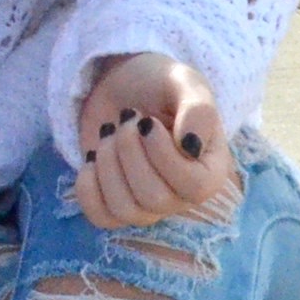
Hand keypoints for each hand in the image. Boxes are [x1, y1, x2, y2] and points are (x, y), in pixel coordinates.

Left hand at [72, 53, 233, 229]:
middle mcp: (182, 195)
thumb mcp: (184, 82)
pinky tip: (93, 155)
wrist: (122, 84)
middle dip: (129, 150)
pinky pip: (100, 216)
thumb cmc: (160, 84)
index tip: (147, 122)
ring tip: (110, 132)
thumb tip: (191, 148)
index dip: (163, 156)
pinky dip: (88, 185)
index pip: (195, 187)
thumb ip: (198, 109)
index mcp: (210, 170)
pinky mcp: (114, 204)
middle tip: (127, 118)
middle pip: (154, 200)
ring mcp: (148, 205)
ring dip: (107, 162)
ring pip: (125, 210)